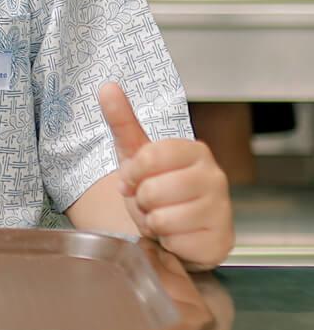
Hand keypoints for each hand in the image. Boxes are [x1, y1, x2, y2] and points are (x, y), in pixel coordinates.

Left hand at [99, 82, 233, 270]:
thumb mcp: (136, 153)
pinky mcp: (221, 241)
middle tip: (149, 203)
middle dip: (141, 201)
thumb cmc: (158, 188)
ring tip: (162, 218)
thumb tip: (107, 86)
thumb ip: (122, 119)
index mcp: (195, 151)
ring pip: (163, 219)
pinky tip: (176, 236)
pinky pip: (176, 243)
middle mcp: (215, 177)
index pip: (149, 156)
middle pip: (153, 190)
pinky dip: (168, 243)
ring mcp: (222, 210)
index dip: (132, 173)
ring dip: (152, 223)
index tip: (131, 179)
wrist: (179, 229)